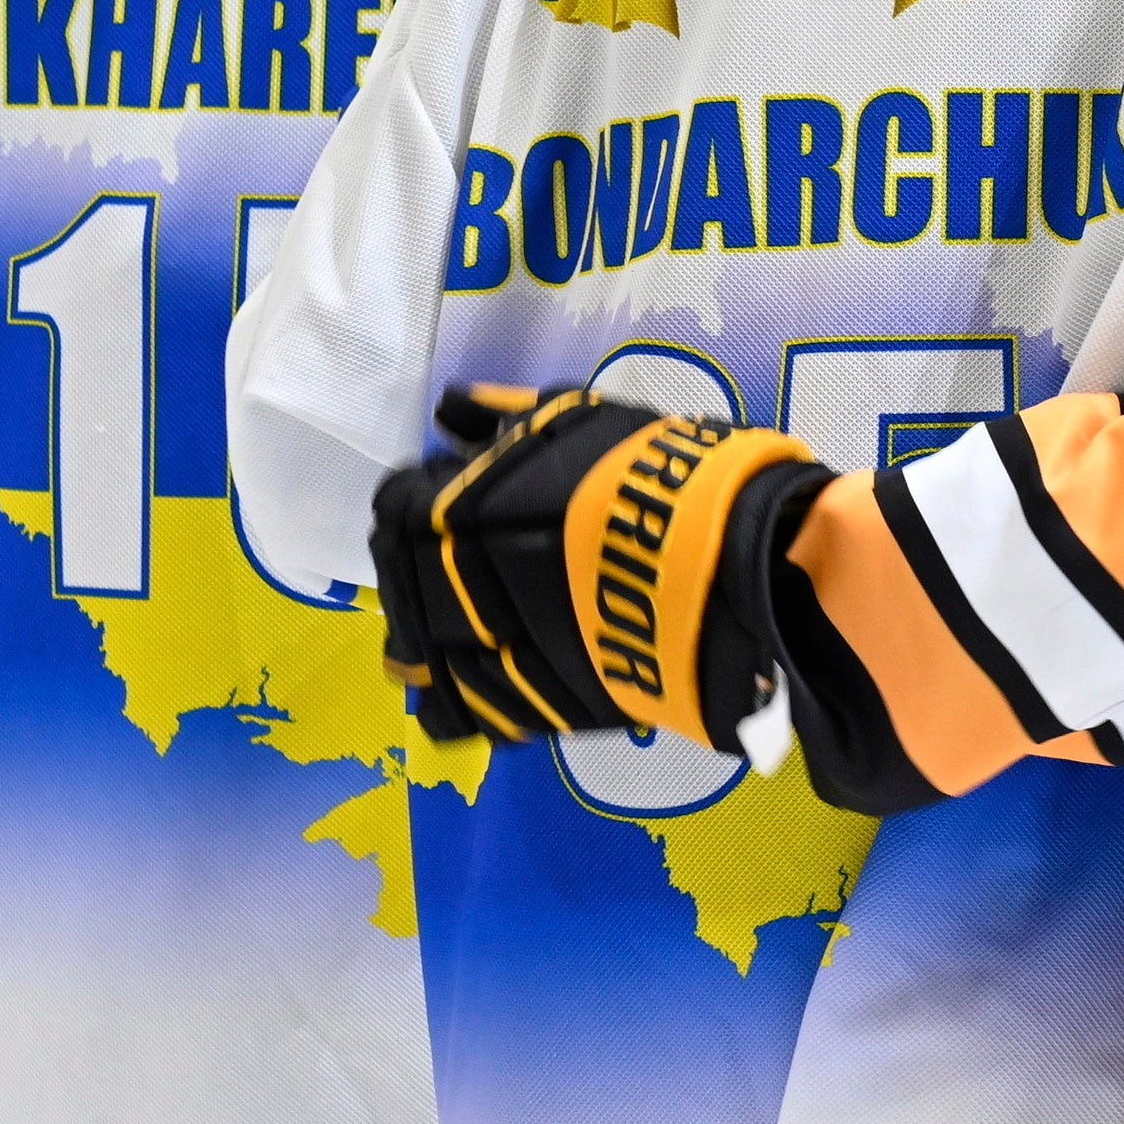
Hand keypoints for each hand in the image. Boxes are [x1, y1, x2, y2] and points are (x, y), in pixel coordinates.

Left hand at [369, 384, 826, 755]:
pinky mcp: (533, 704)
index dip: (412, 497)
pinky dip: (456, 702)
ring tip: (440, 629)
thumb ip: (508, 413)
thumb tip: (453, 411)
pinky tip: (460, 688)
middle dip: (413, 566)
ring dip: (421, 638)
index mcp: (459, 511)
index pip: (396, 505)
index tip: (435, 493)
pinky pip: (469, 713)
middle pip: (402, 580)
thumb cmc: (659, 481)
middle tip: (439, 557)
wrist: (727, 568)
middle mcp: (459, 586)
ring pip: (422, 655)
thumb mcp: (584, 421)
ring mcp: (494, 651)